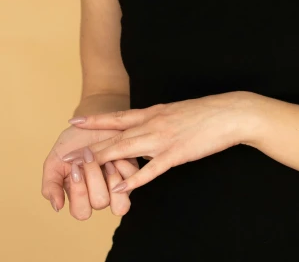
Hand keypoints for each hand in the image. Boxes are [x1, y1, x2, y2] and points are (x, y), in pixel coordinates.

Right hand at [42, 125, 139, 218]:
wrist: (90, 121)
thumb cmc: (71, 145)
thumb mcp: (54, 163)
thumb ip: (51, 185)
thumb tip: (57, 207)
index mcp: (80, 197)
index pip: (81, 212)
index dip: (79, 193)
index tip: (74, 167)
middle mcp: (99, 195)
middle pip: (100, 203)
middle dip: (93, 178)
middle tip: (88, 157)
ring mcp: (116, 185)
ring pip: (120, 201)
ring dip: (111, 178)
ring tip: (105, 160)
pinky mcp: (131, 173)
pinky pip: (132, 178)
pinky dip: (122, 165)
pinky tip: (114, 154)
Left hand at [60, 91, 254, 193]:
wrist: (229, 113)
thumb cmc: (206, 113)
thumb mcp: (176, 111)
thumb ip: (159, 119)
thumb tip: (147, 125)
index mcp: (154, 111)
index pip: (118, 116)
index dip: (95, 120)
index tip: (75, 122)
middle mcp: (154, 122)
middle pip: (115, 135)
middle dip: (90, 145)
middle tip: (68, 154)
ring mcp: (163, 138)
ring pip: (127, 149)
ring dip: (104, 160)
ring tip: (83, 169)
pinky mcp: (176, 153)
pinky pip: (151, 169)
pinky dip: (135, 180)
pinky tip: (122, 189)